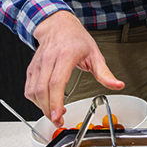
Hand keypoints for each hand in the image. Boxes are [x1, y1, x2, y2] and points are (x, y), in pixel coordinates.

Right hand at [27, 11, 123, 126]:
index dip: (56, 101)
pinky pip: (29, 89)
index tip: (58, 115)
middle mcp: (49, 59)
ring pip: (33, 91)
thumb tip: (117, 85)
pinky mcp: (32, 69)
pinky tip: (46, 103)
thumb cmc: (76, 38)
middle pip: (43, 90)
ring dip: (42, 107)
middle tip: (58, 120)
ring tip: (55, 113)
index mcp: (65, 55)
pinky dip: (36, 100)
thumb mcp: (95, 53)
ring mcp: (38, 64)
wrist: (58, 25)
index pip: (57, 82)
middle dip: (49, 109)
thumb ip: (105, 73)